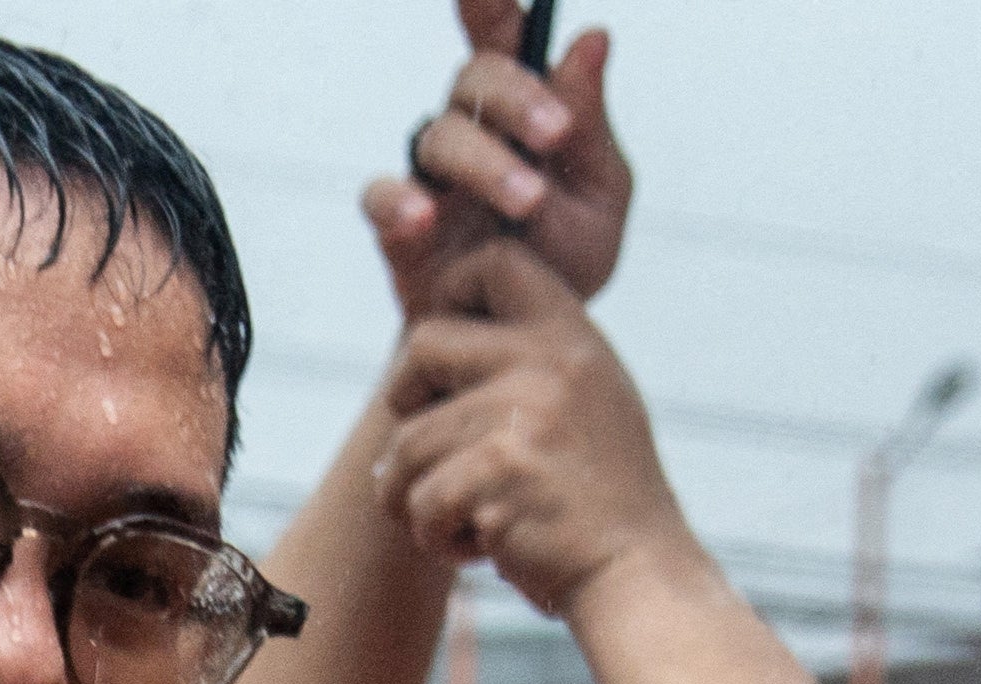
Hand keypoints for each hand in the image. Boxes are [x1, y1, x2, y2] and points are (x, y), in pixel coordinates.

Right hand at [370, 0, 631, 315]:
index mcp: (523, 110)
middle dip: (516, 98)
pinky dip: (399, 202)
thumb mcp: (599, 198)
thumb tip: (592, 39)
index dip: (489, 4)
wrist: (522, 352)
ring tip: (524, 204)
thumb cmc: (561, 268)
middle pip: (475, 77)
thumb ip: (591, 126)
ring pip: (439, 136)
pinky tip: (425, 217)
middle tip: (556, 136)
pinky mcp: (398, 230)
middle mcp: (472, 131)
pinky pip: (381, 197)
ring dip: (484, 162)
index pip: (506, 37)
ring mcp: (431, 180)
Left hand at [378, 239, 698, 620]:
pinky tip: (482, 546)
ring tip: (468, 518)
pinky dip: (435, 536)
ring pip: (406, 442)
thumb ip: (528, 359)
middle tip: (434, 454)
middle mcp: (549, 361)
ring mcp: (525, 413)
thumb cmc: (596, 497)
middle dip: (406, 406)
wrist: (635, 570)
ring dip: (417, 495)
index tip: (442, 361)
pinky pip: (418, 499)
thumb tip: (428, 341)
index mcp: (571, 335)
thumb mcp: (581, 400)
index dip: (447, 297)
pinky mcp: (497, 472)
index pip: (491, 262)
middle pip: (421, 345)